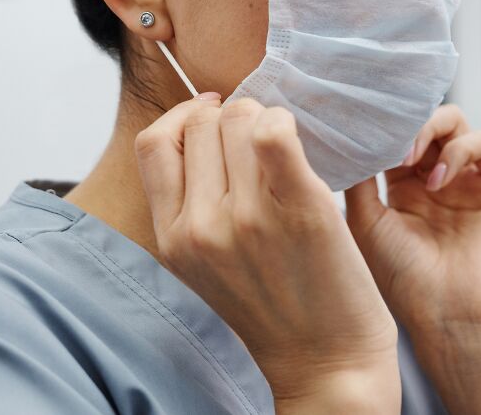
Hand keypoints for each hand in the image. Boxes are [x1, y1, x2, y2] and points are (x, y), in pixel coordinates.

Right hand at [135, 96, 400, 411]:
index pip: (154, 142)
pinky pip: (274, 133)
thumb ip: (191, 202)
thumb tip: (205, 120)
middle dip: (231, 115)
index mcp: (172, 238)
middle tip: (259, 137)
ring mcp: (248, 217)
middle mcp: (201, 226)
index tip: (213, 117)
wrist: (326, 364)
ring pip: (241, 117)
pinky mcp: (299, 209)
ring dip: (264, 116)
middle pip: (203, 122)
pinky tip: (299, 139)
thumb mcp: (206, 261)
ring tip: (284, 145)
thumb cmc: (272, 305)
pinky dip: (284, 121)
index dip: (184, 117)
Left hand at [345, 105, 480, 414]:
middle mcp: (439, 179)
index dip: (381, 126)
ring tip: (410, 160)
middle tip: (389, 142)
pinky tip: (437, 180)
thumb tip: (348, 137)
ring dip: (429, 130)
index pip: (397, 135)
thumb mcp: (365, 220)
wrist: (448, 316)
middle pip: (425, 122)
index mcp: (406, 186)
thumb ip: (359, 176)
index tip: (361, 122)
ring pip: (455, 122)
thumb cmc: (403, 277)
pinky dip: (458, 150)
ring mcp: (471, 181)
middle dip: (406, 123)